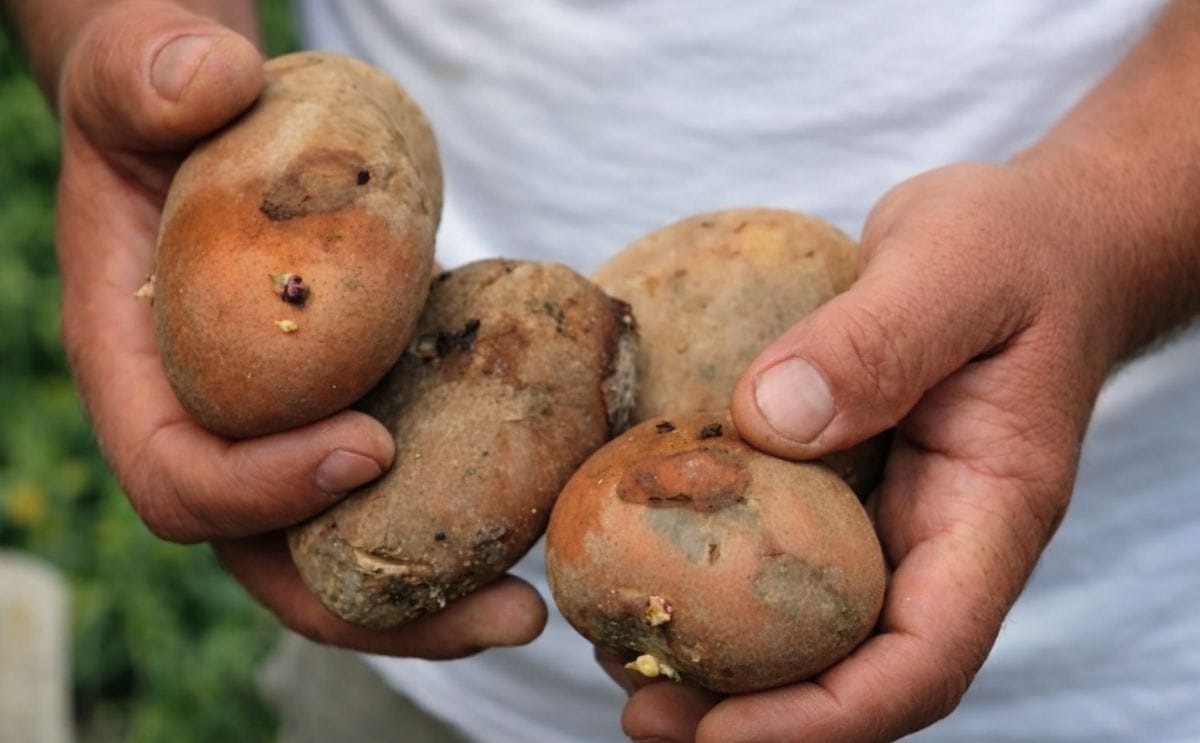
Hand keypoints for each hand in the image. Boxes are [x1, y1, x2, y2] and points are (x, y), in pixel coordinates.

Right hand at [53, 1, 544, 655]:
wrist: (205, 126)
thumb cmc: (161, 105)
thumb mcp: (138, 76)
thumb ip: (147, 78)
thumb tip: (209, 84)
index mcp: (138, 375)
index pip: (181, 476)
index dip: (263, 488)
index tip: (368, 445)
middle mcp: (212, 428)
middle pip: (275, 559)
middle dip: (378, 607)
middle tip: (503, 614)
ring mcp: (283, 433)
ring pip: (343, 550)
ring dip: (436, 592)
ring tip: (533, 604)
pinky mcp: (349, 410)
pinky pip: (398, 487)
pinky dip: (461, 513)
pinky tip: (542, 508)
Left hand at [614, 161, 1119, 740]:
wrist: (1035, 234)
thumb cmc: (1019, 247)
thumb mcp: (959, 268)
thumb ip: (881, 339)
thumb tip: (769, 416)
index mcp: (988, 516)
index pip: (921, 660)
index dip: (822, 718)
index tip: (717, 732)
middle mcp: (933, 537)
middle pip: (848, 667)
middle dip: (748, 709)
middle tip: (640, 703)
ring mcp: (882, 511)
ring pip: (805, 619)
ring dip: (718, 653)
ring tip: (616, 641)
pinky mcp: (836, 473)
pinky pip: (773, 537)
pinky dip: (709, 562)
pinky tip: (635, 545)